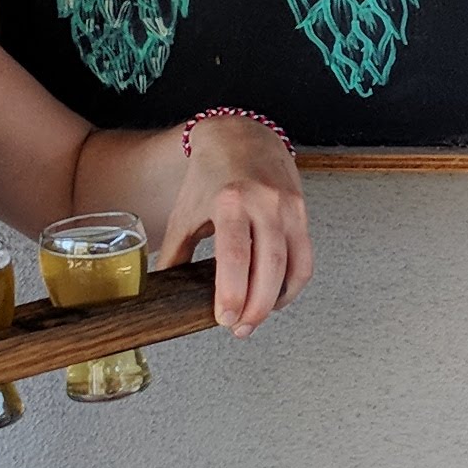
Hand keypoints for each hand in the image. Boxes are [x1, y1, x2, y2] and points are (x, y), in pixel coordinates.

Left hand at [161, 117, 312, 333]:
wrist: (242, 138)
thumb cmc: (212, 176)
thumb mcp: (186, 212)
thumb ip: (176, 252)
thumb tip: (162, 288)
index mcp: (230, 201)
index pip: (236, 255)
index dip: (233, 292)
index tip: (225, 319)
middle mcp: (264, 202)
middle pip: (269, 266)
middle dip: (256, 306)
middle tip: (240, 328)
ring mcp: (288, 207)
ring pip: (292, 265)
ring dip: (276, 300)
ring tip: (256, 318)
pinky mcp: (302, 212)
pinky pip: (305, 258)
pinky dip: (293, 284)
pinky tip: (276, 296)